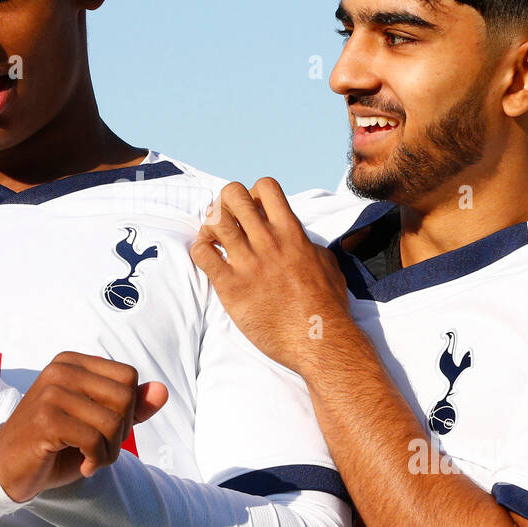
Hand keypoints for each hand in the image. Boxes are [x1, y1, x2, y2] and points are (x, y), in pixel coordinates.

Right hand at [0, 353, 167, 502]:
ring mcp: (52, 393)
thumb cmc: (54, 444)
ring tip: (92, 460)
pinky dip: (97, 460)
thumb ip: (130, 406)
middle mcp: (61, 370)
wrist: (6, 467)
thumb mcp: (97, 423)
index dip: (128, 410)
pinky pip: (95, 440)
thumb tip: (162, 390)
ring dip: (109, 451)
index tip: (106, 430)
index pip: (128, 377)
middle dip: (121, 433)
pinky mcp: (46, 420)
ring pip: (112, 421)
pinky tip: (84, 466)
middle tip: (101, 450)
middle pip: (125, 397)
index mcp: (72, 362)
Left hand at [191, 178, 349, 373]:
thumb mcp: (326, 263)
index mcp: (291, 232)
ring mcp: (248, 263)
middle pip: (233, 195)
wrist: (319, 340)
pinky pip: (202, 254)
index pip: (265, 186)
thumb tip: (301, 240)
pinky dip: (199, 250)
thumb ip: (308, 244)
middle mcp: (268, 241)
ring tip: (214, 241)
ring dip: (210, 226)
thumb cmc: (327, 306)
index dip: (253, 194)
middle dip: (225, 203)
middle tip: (227, 223)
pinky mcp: (231, 287)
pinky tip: (208, 260)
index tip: (252, 213)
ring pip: (214, 220)